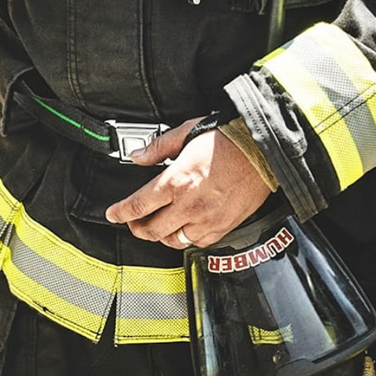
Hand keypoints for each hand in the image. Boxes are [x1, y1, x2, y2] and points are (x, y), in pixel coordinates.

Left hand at [105, 118, 270, 249]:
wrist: (262, 150)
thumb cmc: (227, 139)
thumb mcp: (186, 132)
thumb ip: (158, 147)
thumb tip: (138, 156)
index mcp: (177, 181)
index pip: (138, 206)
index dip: (120, 213)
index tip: (113, 214)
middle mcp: (189, 205)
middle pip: (152, 230)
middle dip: (137, 228)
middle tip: (133, 222)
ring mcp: (207, 220)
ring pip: (173, 240)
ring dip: (161, 235)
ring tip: (158, 226)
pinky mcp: (223, 227)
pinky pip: (197, 243)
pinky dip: (186, 238)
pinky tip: (184, 228)